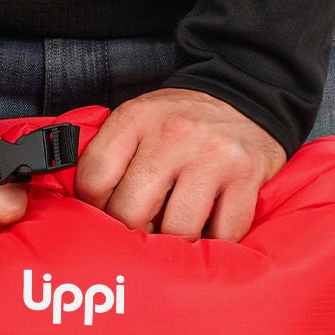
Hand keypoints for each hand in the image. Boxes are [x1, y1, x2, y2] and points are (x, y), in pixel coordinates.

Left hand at [73, 88, 286, 241]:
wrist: (246, 92)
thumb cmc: (180, 120)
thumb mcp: (137, 120)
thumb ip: (110, 157)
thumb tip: (86, 213)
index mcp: (136, 119)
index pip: (94, 180)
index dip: (94, 207)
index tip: (106, 211)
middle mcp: (173, 135)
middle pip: (131, 213)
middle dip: (133, 231)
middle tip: (143, 228)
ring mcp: (213, 156)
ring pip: (178, 230)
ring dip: (174, 243)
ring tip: (174, 233)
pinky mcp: (248, 176)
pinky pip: (224, 233)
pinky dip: (215, 242)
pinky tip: (209, 230)